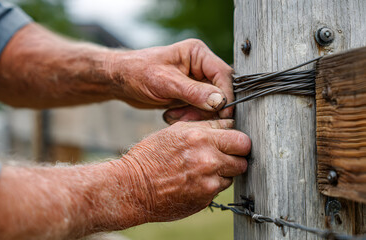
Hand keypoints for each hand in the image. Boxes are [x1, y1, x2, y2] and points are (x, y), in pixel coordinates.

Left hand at [107, 39, 233, 120]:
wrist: (119, 81)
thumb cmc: (137, 72)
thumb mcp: (165, 82)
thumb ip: (193, 92)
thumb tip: (221, 101)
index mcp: (197, 54)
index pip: (223, 74)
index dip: (226, 95)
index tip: (223, 113)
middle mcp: (200, 67)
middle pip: (219, 92)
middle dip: (207, 109)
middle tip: (189, 118)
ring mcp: (195, 82)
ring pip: (210, 105)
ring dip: (195, 115)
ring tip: (174, 115)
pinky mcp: (189, 96)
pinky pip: (198, 111)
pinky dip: (188, 117)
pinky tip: (171, 115)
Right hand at [116, 119, 250, 221]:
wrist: (134, 187)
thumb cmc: (150, 156)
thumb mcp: (174, 131)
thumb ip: (204, 127)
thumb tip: (228, 126)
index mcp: (200, 137)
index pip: (238, 134)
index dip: (234, 137)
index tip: (230, 140)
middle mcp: (208, 158)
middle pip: (244, 153)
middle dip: (236, 153)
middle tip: (224, 154)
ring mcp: (209, 180)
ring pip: (235, 172)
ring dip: (225, 170)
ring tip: (203, 168)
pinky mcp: (206, 197)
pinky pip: (221, 187)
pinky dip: (213, 184)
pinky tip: (195, 180)